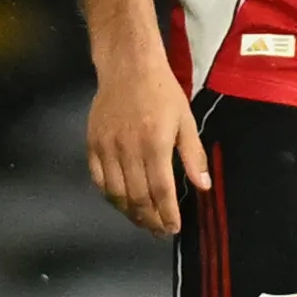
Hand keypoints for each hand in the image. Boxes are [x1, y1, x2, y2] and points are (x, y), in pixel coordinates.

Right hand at [84, 52, 208, 238]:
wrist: (127, 65)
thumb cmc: (162, 91)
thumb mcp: (185, 120)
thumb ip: (193, 155)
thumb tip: (203, 186)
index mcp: (155, 144)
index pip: (161, 191)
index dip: (167, 214)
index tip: (174, 228)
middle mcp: (128, 149)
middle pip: (137, 197)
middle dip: (150, 220)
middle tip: (159, 231)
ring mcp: (107, 147)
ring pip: (115, 193)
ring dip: (130, 213)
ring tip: (142, 222)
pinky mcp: (92, 143)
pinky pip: (98, 179)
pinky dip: (109, 195)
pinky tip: (121, 202)